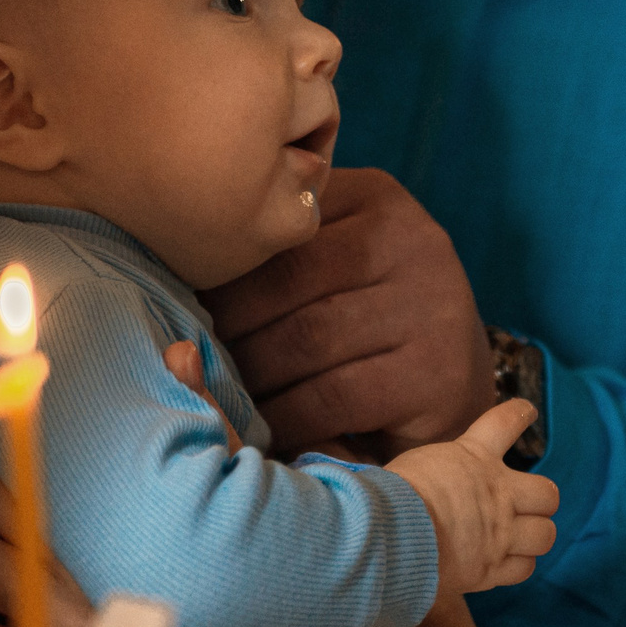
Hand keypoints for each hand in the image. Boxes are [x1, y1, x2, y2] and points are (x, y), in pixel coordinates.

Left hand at [202, 167, 497, 458]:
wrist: (454, 386)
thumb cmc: (366, 317)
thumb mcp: (334, 259)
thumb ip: (279, 244)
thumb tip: (172, 245)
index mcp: (378, 199)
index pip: (279, 227)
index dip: (219, 268)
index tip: (173, 301)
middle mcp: (415, 242)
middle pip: (288, 282)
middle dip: (228, 326)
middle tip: (186, 357)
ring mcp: (433, 307)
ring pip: (305, 341)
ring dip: (248, 375)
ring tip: (215, 392)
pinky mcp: (437, 374)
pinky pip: (331, 397)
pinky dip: (284, 417)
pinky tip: (261, 427)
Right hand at [384, 400, 558, 593]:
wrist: (394, 534)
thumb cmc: (392, 494)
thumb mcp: (417, 465)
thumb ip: (438, 470)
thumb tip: (427, 478)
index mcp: (475, 457)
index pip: (506, 422)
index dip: (519, 414)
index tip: (526, 412)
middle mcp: (497, 493)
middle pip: (547, 493)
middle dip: (541, 501)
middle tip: (526, 505)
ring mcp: (500, 533)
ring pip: (544, 534)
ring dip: (534, 536)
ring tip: (522, 538)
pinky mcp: (491, 568)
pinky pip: (524, 568)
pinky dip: (517, 566)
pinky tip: (506, 563)